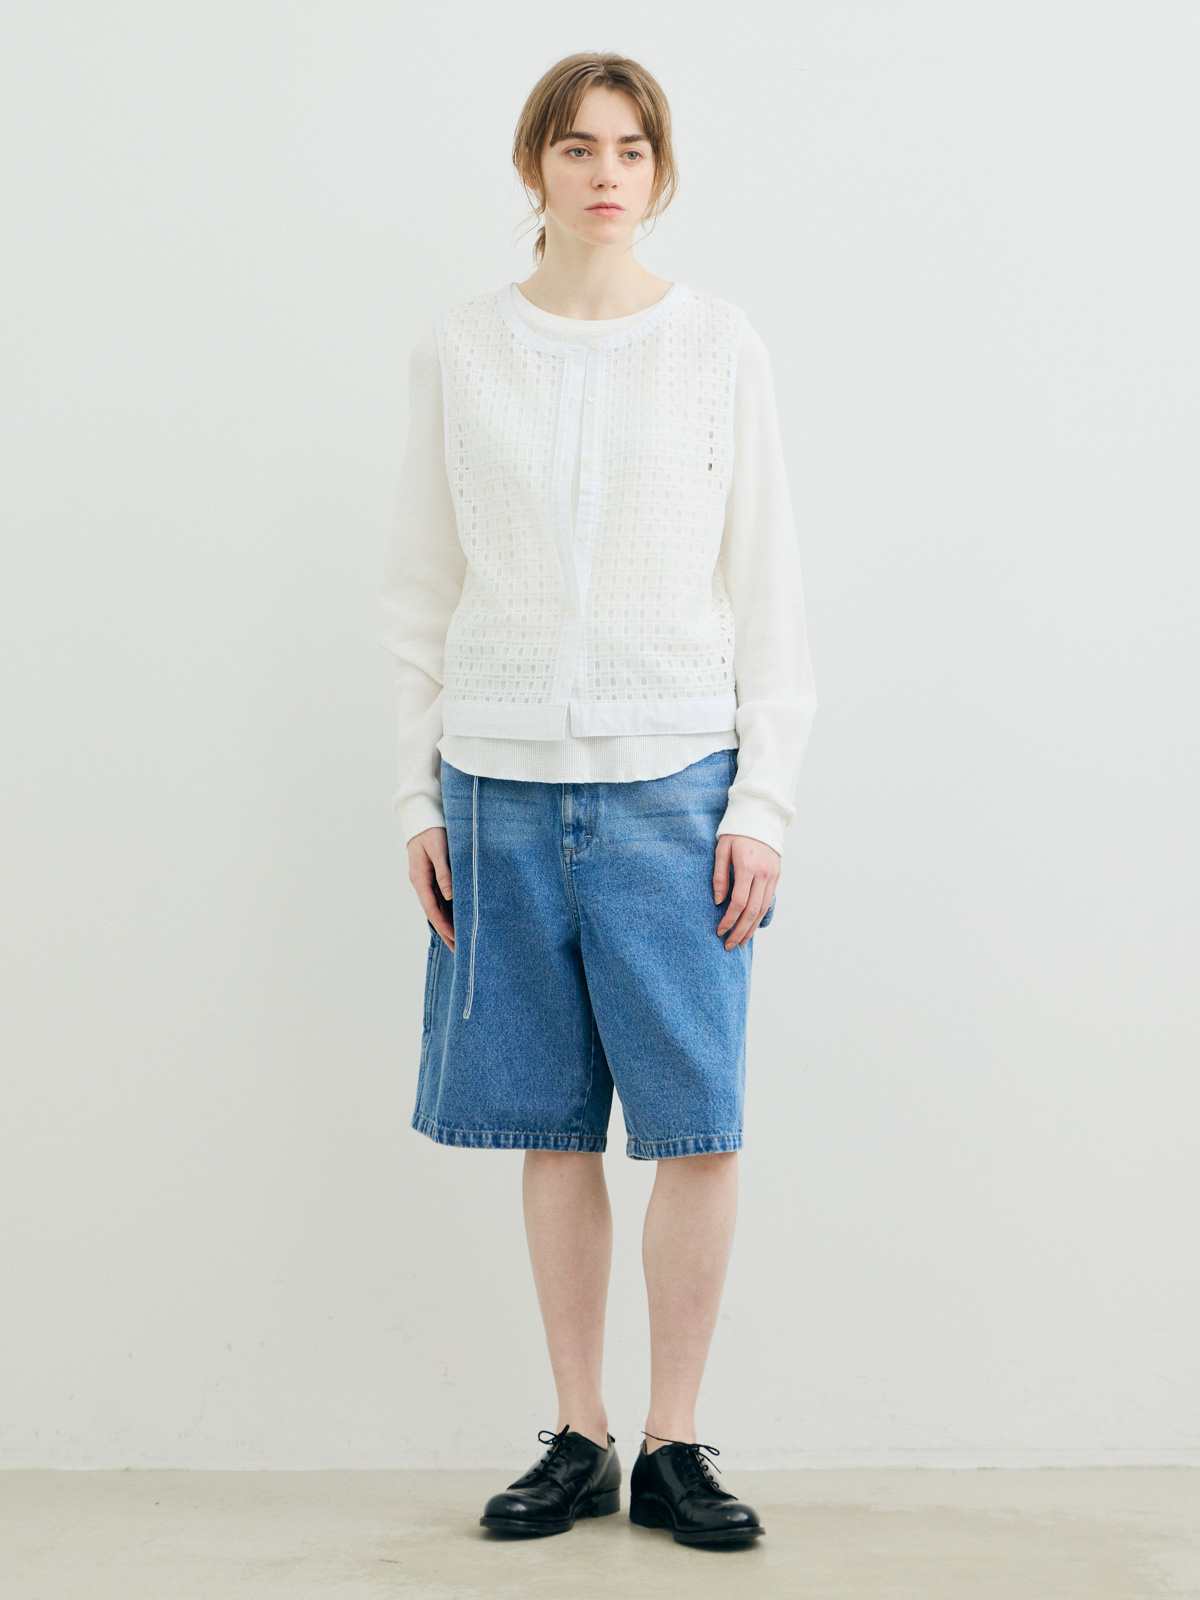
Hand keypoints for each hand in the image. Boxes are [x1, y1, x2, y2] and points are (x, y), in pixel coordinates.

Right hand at [408, 827, 454, 951]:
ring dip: (447, 923)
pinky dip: (448, 910)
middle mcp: (421, 882)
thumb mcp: (438, 849)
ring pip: (437, 907)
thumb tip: (449, 895)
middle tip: (460, 950)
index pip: (432, 910)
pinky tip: (457, 918)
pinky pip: (440, 898)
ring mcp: (425, 879)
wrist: (422, 814)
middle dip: (446, 932)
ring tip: (460, 940)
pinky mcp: (432, 874)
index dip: (444, 927)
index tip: (455, 941)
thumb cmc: (431, 830)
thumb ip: (443, 871)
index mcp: (420, 878)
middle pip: (434, 913)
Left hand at [713, 833, 779, 948]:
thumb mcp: (721, 850)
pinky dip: (760, 917)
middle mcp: (763, 874)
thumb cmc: (735, 832)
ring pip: (763, 910)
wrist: (760, 816)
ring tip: (741, 941)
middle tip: (730, 945)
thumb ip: (719, 876)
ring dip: (752, 928)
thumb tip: (718, 901)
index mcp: (747, 867)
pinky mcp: (777, 876)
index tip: (720, 931)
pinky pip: (769, 901)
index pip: (739, 903)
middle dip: (740, 931)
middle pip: (753, 911)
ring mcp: (772, 876)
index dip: (729, 920)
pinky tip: (752, 926)